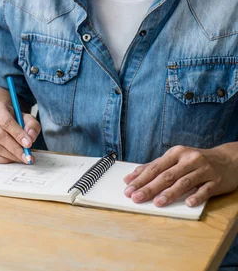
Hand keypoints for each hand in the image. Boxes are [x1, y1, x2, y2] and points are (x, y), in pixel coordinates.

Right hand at [0, 101, 40, 164]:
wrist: (1, 119)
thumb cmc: (14, 118)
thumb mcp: (26, 117)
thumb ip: (32, 125)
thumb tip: (30, 137)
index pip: (6, 122)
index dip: (18, 134)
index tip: (29, 144)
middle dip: (16, 148)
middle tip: (27, 156)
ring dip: (11, 155)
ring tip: (23, 158)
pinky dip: (3, 160)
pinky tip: (13, 158)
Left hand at [123, 145, 237, 206]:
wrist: (229, 159)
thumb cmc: (196, 161)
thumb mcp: (176, 159)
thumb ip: (154, 167)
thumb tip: (131, 177)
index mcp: (177, 153)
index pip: (155, 167)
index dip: (140, 179)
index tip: (128, 188)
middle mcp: (190, 159)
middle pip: (167, 175)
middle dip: (149, 187)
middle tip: (136, 198)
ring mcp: (204, 170)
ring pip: (184, 182)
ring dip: (170, 193)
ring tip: (157, 203)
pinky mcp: (217, 181)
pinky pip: (206, 190)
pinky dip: (197, 196)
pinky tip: (188, 203)